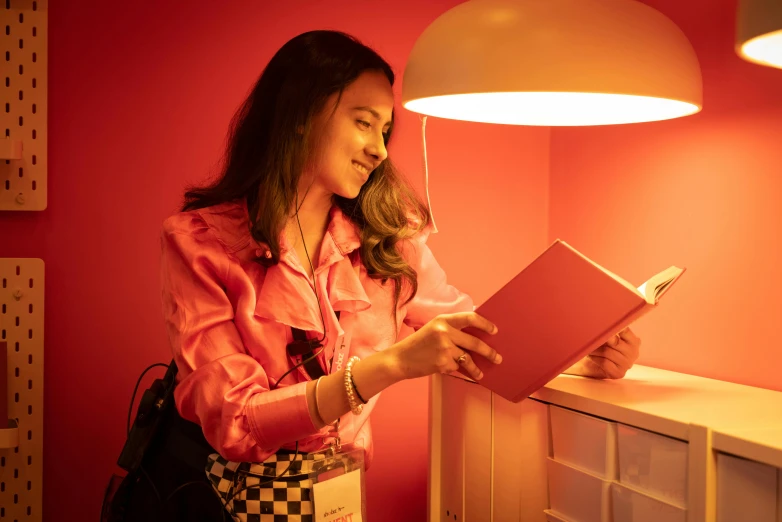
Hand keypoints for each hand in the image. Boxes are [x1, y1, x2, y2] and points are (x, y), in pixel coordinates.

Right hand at [387, 312, 501, 381]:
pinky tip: (460, 374)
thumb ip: (451, 329)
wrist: (400, 359)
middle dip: (488, 352)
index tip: (494, 330)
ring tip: (481, 373)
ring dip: (477, 368)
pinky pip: (458, 368)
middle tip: (497, 357)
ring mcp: (444, 348)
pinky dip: (460, 371)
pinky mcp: (442, 363)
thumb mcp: (433, 329)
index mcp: (443, 320)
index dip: (485, 324)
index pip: (470, 317)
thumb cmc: (418, 345)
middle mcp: (444, 332)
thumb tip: (475, 336)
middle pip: (474, 342)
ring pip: (468, 359)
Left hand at [566, 327, 640, 378]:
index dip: (614, 328)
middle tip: (590, 338)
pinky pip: (604, 362)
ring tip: (589, 348)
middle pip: (615, 342)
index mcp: (633, 341)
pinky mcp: (619, 373)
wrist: (592, 366)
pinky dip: (595, 358)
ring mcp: (627, 364)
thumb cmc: (600, 348)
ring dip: (594, 350)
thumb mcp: (606, 338)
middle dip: (600, 340)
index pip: (625, 331)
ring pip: (607, 352)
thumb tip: (602, 327)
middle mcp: (633, 353)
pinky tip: (592, 357)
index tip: (603, 326)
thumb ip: (608, 333)